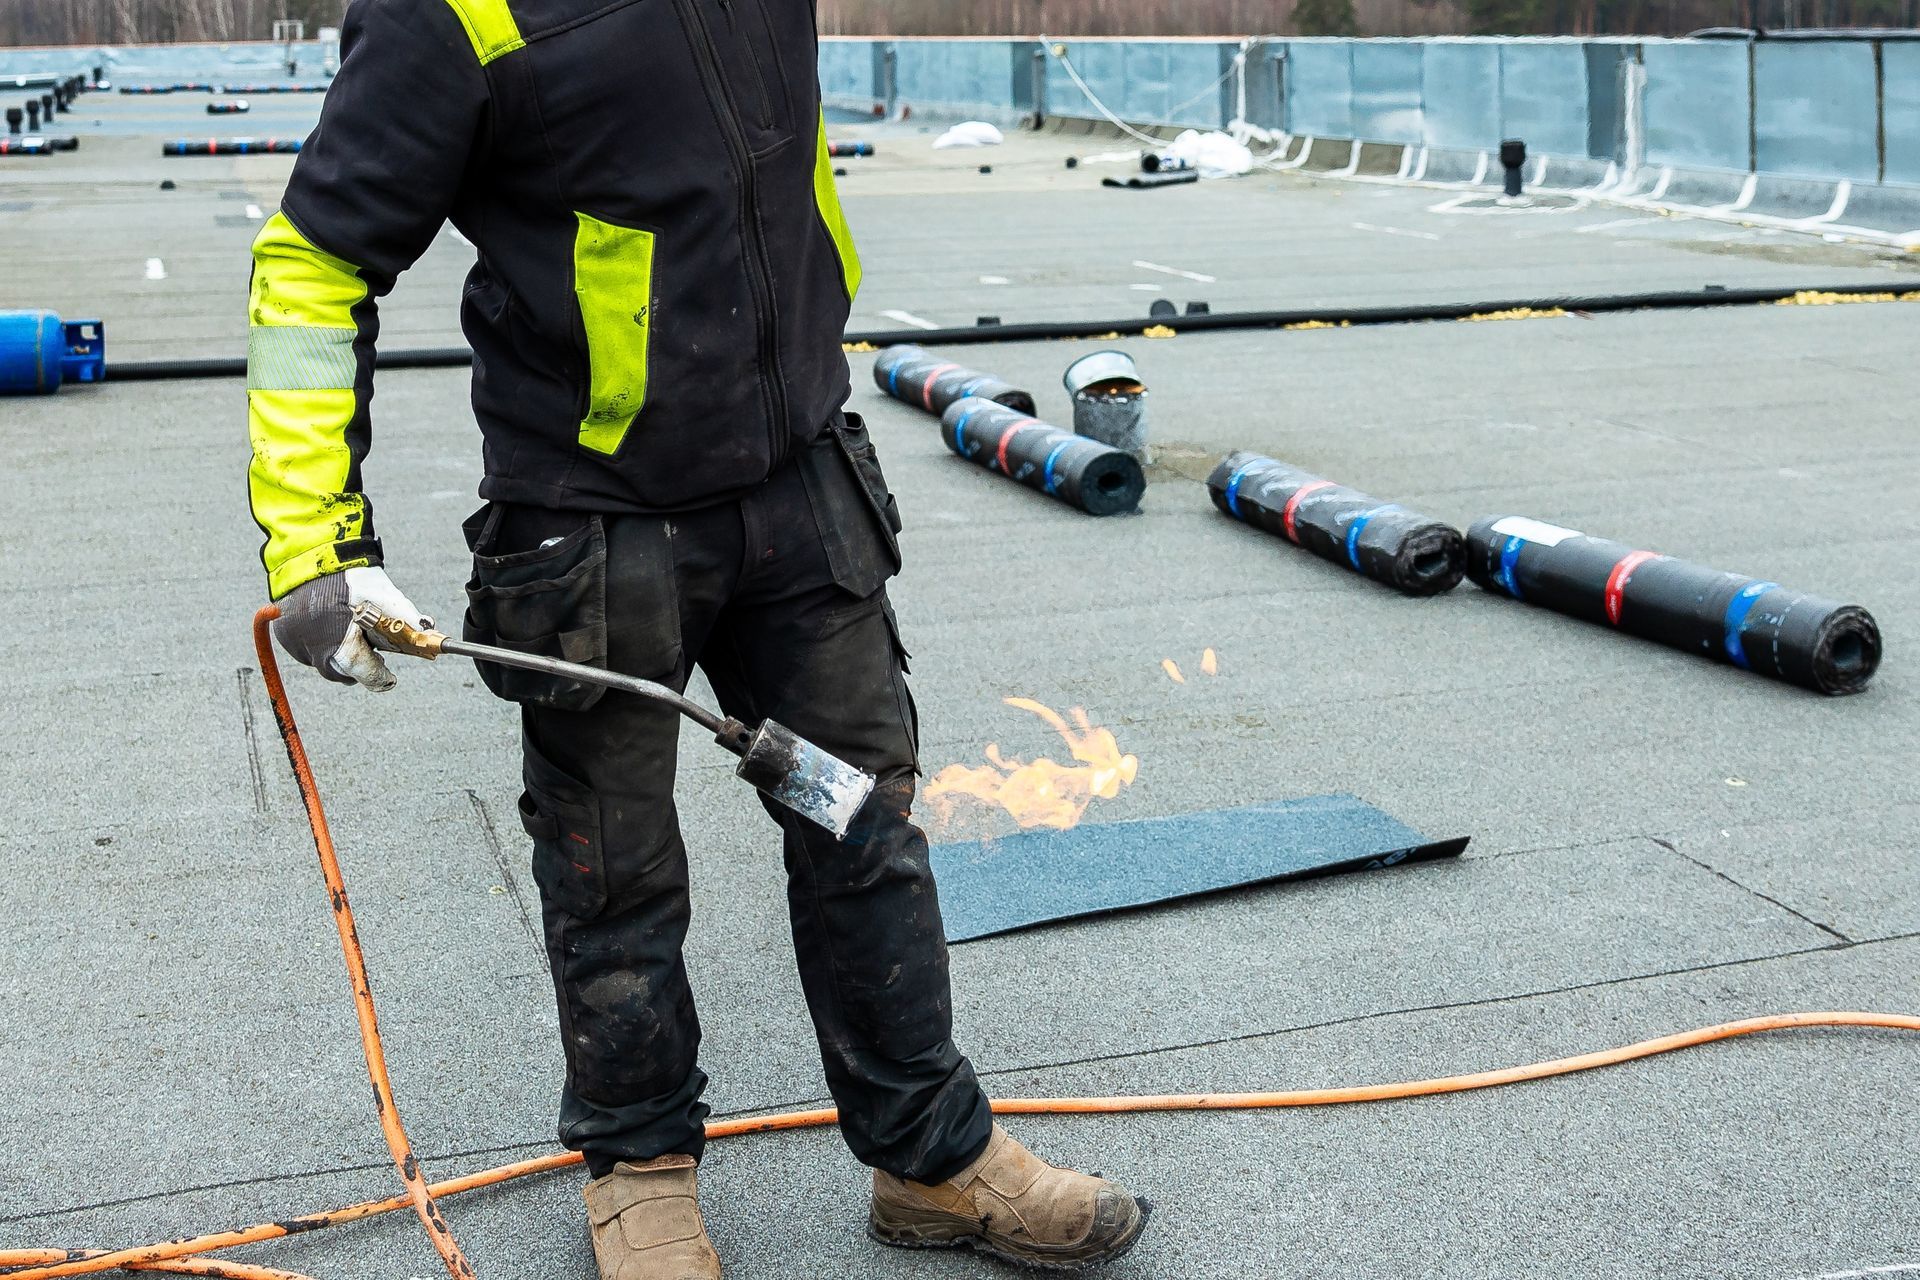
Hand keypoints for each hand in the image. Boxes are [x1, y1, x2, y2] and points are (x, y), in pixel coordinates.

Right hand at [272, 566, 432, 691]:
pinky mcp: (283, 633)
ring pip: (322, 662)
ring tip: (351, 632)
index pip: (359, 670)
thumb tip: (430, 637)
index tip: (389, 678)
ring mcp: (294, 639)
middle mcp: (311, 642)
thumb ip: (405, 619)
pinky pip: (305, 650)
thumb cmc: (353, 574)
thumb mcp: (384, 595)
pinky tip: (331, 625)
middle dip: (358, 667)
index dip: (377, 677)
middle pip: (339, 671)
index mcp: (336, 636)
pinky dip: (320, 644)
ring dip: (337, 654)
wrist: (313, 551)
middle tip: (374, 656)